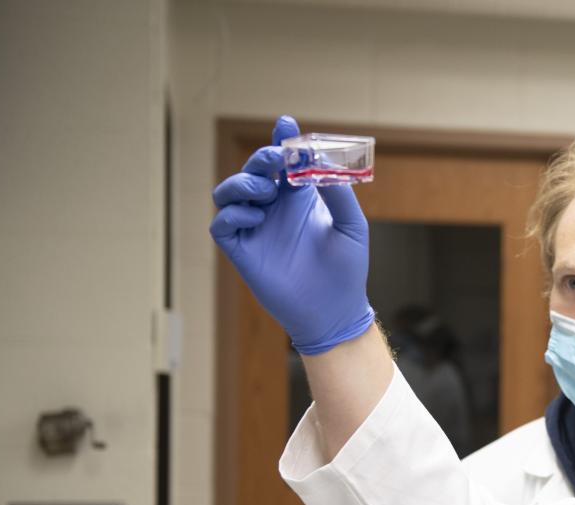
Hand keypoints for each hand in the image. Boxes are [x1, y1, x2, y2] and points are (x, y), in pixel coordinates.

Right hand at [209, 115, 373, 354]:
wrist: (336, 311)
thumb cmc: (347, 270)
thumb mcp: (352, 226)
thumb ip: (339, 192)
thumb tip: (321, 162)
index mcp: (298, 200)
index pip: (284, 162)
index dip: (281, 141)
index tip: (286, 124)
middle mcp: (273, 210)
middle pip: (253, 171)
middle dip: (261, 158)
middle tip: (277, 158)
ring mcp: (255, 229)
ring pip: (228, 192)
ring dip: (243, 182)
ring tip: (267, 191)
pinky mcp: (242, 251)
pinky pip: (222, 224)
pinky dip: (233, 213)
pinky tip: (256, 215)